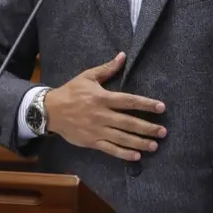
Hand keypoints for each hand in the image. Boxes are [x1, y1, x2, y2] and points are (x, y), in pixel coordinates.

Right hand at [45, 52, 167, 160]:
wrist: (49, 110)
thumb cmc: (71, 92)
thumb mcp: (88, 77)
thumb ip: (107, 68)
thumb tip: (123, 56)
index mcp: (103, 98)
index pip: (129, 101)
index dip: (146, 104)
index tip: (161, 108)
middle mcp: (102, 115)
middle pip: (129, 122)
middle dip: (148, 127)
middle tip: (163, 132)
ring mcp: (97, 130)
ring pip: (122, 138)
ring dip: (140, 142)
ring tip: (155, 145)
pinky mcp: (92, 142)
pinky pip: (110, 149)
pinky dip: (123, 154)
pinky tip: (136, 156)